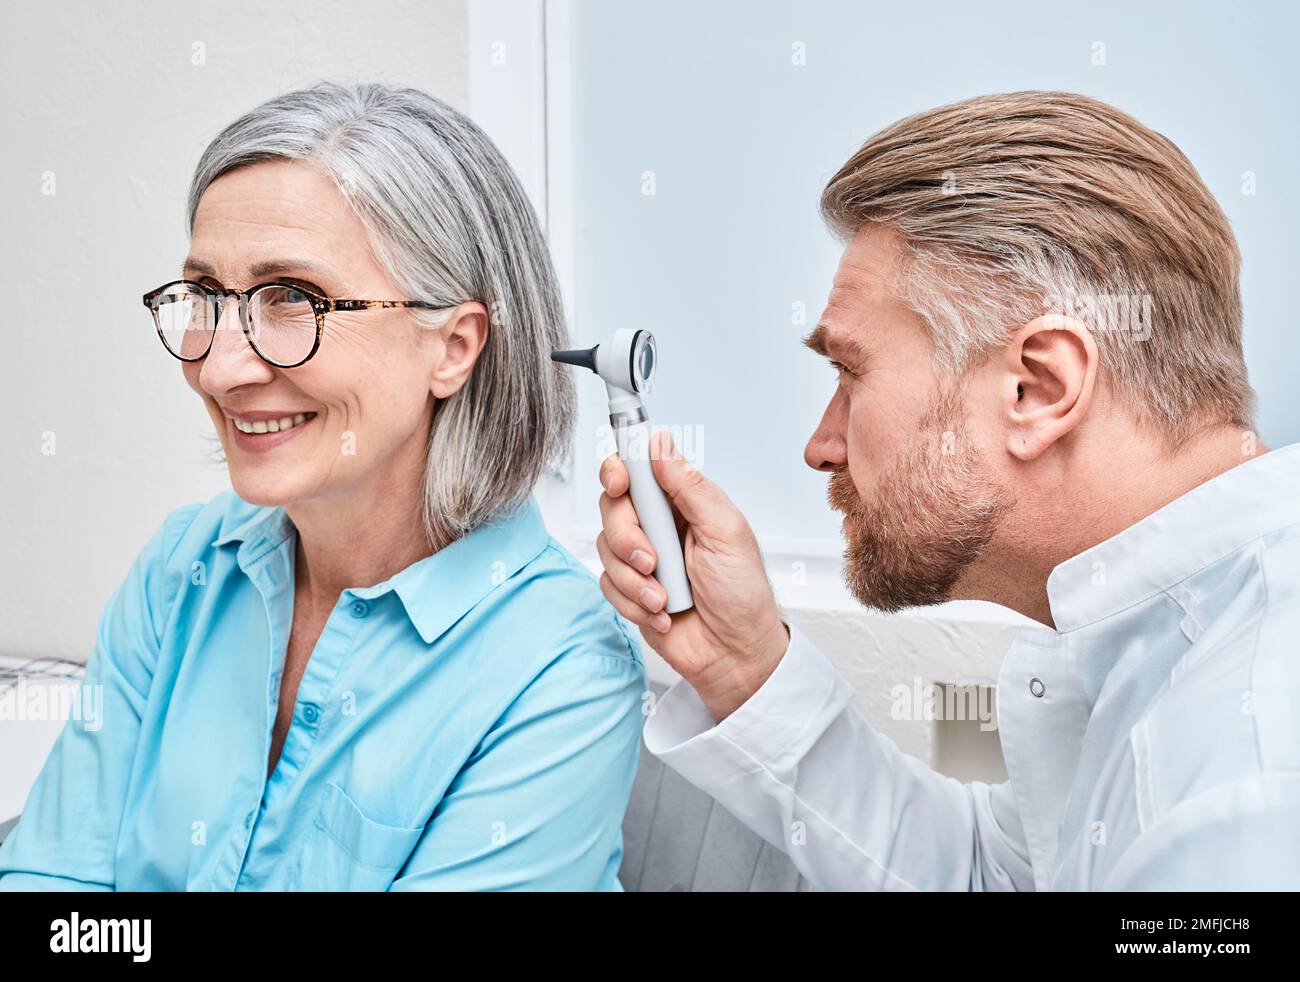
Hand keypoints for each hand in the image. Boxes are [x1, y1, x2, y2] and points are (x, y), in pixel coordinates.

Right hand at [595, 431, 789, 720]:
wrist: (735, 653)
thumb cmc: (742, 594)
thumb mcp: (726, 532)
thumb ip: (691, 488)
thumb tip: (661, 445)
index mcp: (683, 502)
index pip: (638, 469)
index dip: (619, 470)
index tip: (619, 482)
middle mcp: (659, 525)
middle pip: (612, 507)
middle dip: (627, 537)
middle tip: (653, 559)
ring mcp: (641, 557)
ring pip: (605, 548)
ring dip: (635, 579)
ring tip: (666, 597)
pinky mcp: (629, 589)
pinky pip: (607, 585)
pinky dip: (633, 602)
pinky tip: (662, 612)